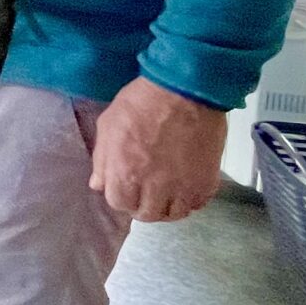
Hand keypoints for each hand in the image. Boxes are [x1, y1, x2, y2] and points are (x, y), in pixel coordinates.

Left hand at [89, 78, 226, 221]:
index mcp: (125, 174)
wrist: (185, 90)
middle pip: (147, 214)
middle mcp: (153, 187)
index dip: (122, 196)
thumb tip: (98, 184)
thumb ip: (102, 160)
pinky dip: (191, 199)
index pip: (119, 204)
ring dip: (168, 206)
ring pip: (174, 214)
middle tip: (147, 191)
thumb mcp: (108, 125)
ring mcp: (183, 187)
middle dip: (143, 205)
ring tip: (167, 192)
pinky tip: (186, 186)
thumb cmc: (142, 102)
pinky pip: (198, 204)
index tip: (127, 187)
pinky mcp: (207, 182)